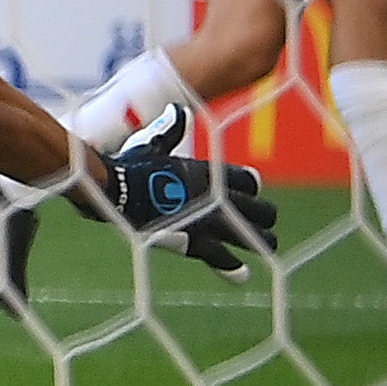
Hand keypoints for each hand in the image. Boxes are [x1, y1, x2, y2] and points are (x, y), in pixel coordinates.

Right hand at [99, 106, 279, 275]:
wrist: (115, 189)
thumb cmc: (131, 164)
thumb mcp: (153, 144)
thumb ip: (171, 131)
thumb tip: (178, 110)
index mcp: (208, 173)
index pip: (248, 182)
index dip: (250, 186)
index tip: (251, 188)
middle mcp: (215, 198)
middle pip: (258, 209)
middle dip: (263, 215)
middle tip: (267, 221)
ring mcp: (207, 222)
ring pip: (250, 235)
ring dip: (261, 240)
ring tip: (271, 245)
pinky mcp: (193, 242)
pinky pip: (220, 257)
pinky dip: (232, 268)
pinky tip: (243, 275)